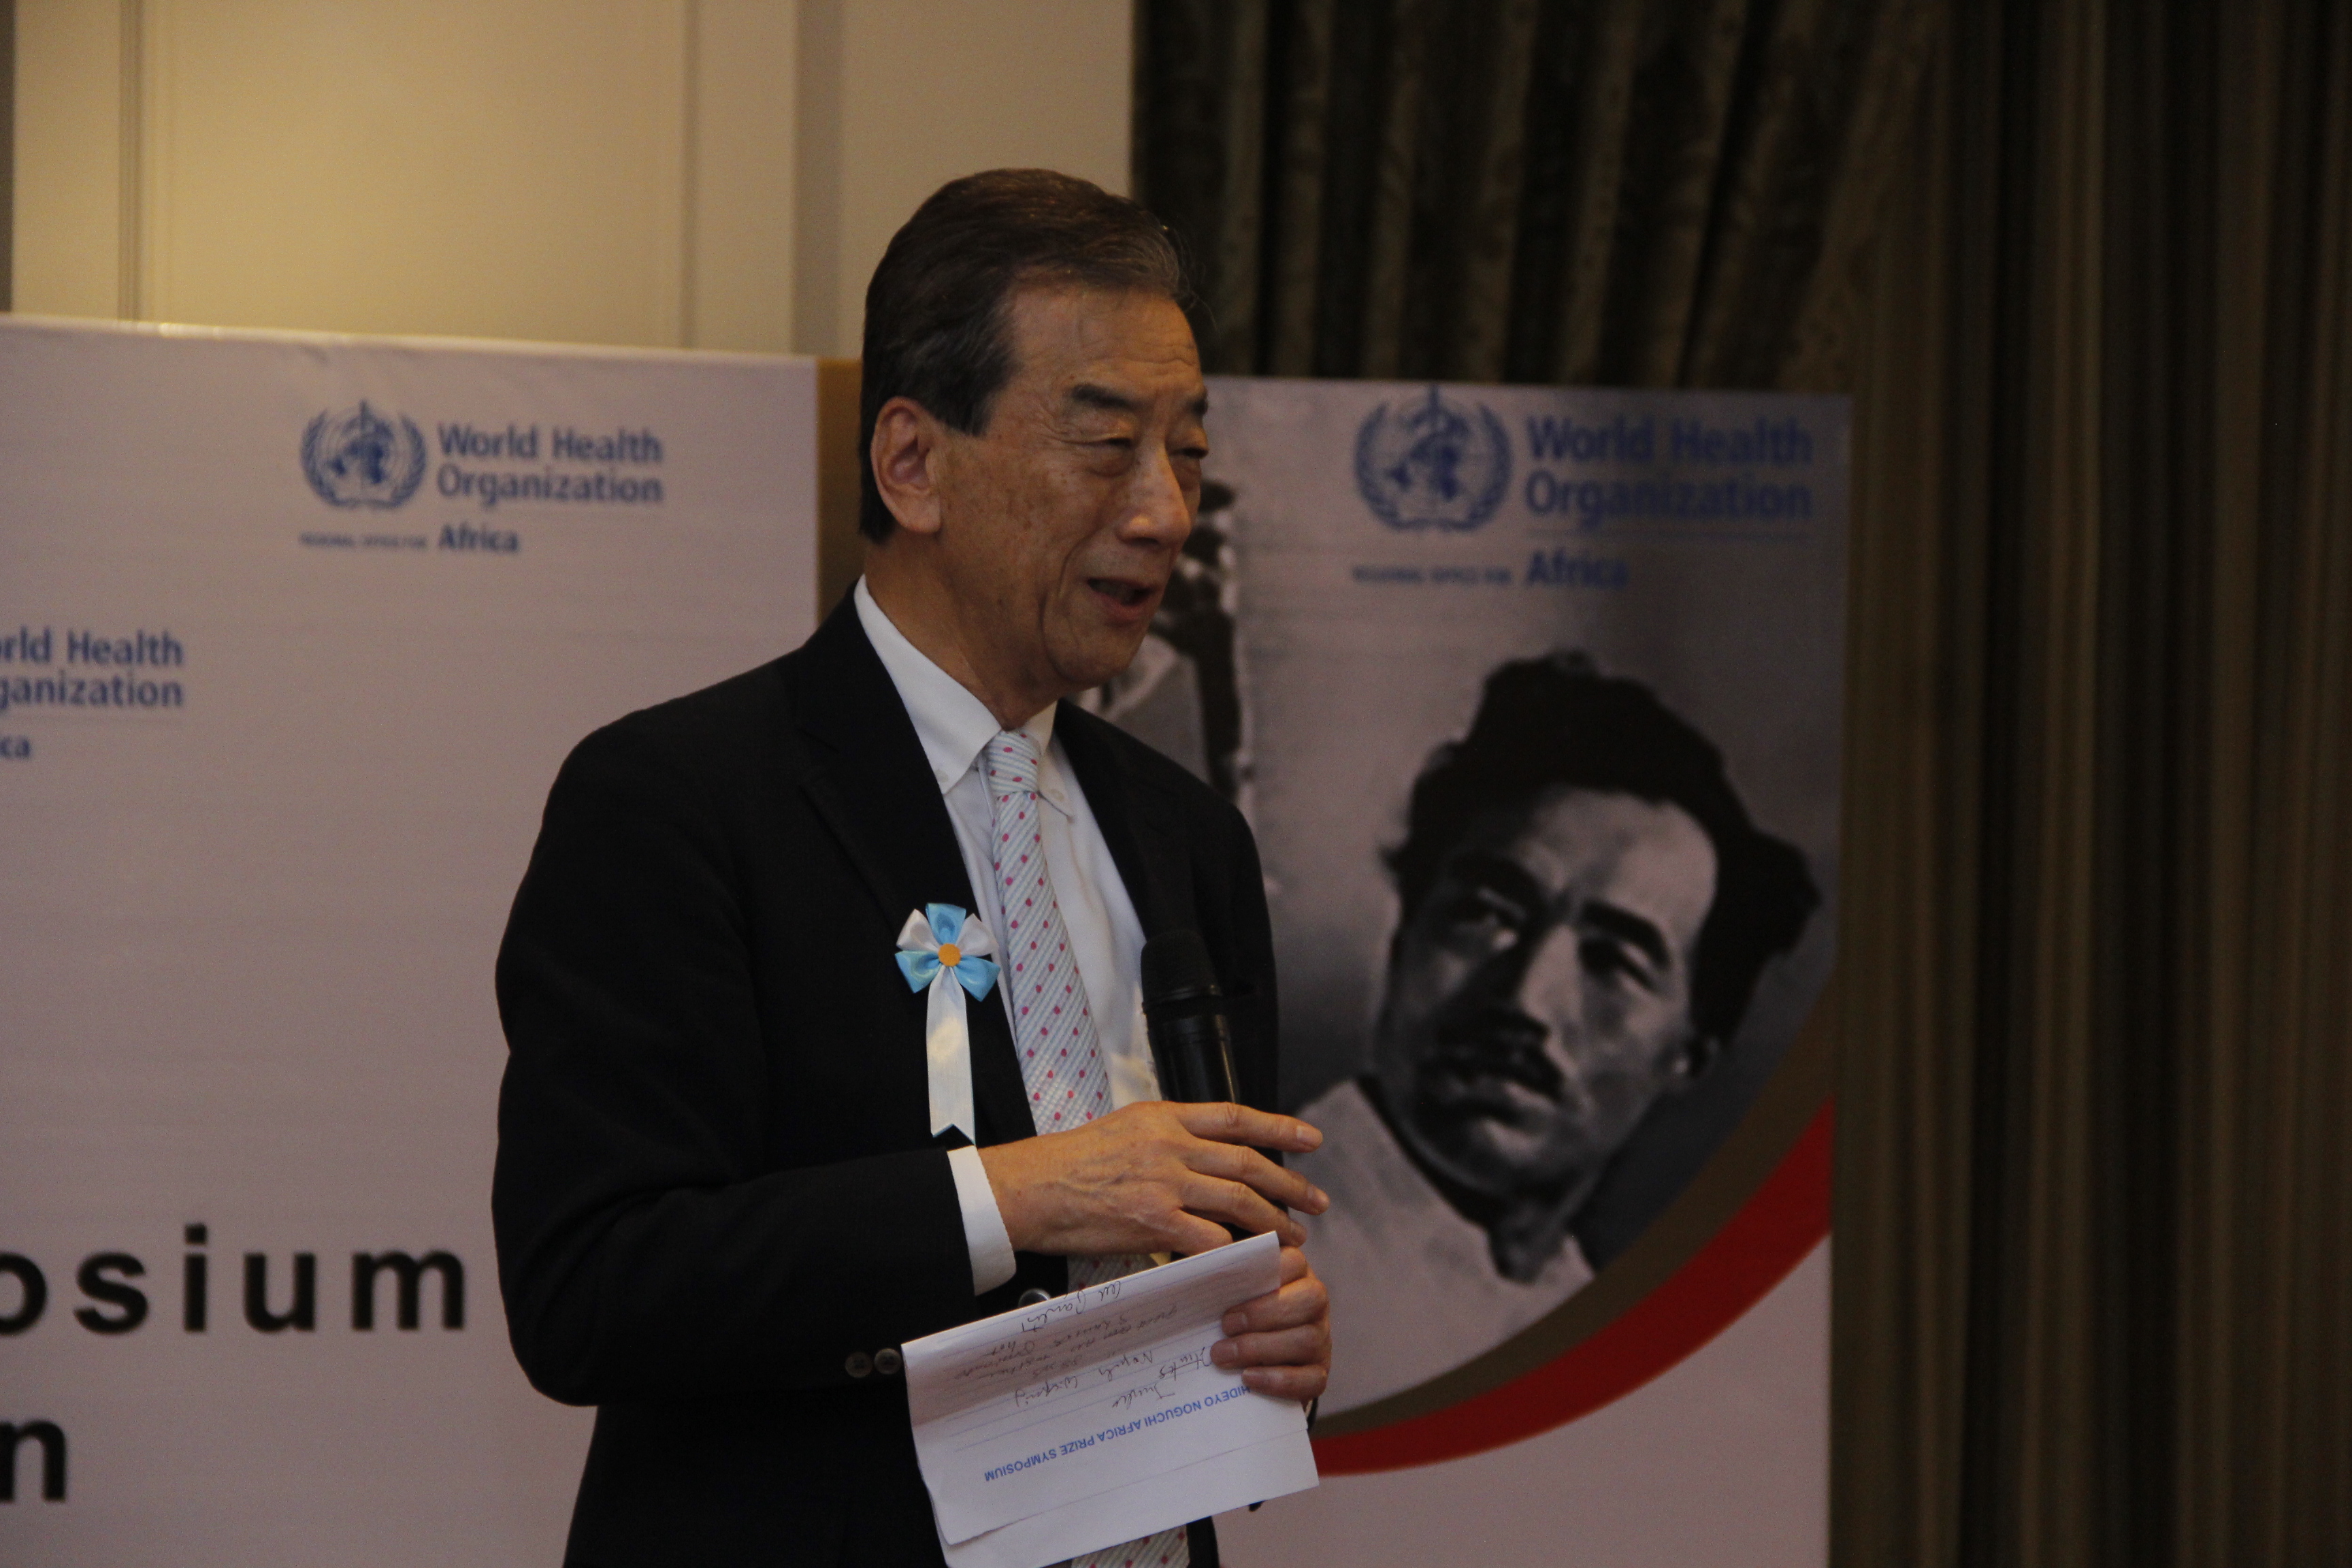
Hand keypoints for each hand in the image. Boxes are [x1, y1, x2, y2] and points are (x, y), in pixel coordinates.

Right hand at [977, 1101, 1327, 1258]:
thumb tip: (1205, 1154)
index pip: (1235, 1117)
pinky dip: (1236, 1252)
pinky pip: (1210, 1239)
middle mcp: (1170, 1145)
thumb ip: (1167, 1137)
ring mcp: (1165, 1184)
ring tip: (1293, 1236)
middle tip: (1316, 1200)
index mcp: (1164, 1117)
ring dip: (1273, 1221)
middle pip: (1248, 1162)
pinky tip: (1250, 1262)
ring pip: (1238, 1201)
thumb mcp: (1124, 1129)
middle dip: (1289, 1183)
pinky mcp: (1154, 1221)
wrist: (1032, 1188)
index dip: (1279, 1127)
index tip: (1310, 1140)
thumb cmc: (1069, 1163)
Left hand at [1211, 1245, 1329, 1401]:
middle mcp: (1314, 1303)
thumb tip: (1195, 1267)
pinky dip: (1278, 1380)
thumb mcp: (1227, 1286)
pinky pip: (1311, 1380)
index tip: (1230, 1289)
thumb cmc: (1233, 1309)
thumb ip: (1219, 1272)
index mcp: (1295, 1273)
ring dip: (1262, 1348)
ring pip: (1309, 1340)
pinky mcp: (1319, 1373)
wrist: (1248, 1353)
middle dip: (1263, 1314)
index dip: (1268, 1272)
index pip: (1294, 1261)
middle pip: (1310, 1300)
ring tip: (1223, 1356)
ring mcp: (1321, 1339)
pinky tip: (1247, 1379)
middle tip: (1225, 1326)